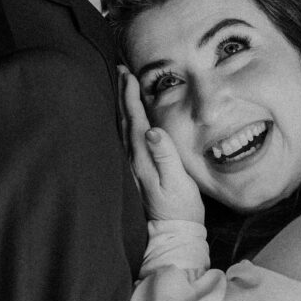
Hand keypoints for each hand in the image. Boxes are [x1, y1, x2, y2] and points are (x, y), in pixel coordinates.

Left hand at [119, 66, 203, 223]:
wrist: (174, 231)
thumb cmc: (180, 207)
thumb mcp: (178, 182)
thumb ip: (166, 156)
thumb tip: (153, 131)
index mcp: (143, 158)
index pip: (135, 120)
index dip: (131, 96)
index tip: (128, 74)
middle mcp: (133, 160)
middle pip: (125, 119)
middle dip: (122, 94)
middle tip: (120, 70)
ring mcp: (133, 165)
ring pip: (123, 128)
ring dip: (122, 105)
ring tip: (122, 86)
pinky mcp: (137, 170)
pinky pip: (127, 138)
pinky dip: (126, 121)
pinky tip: (127, 117)